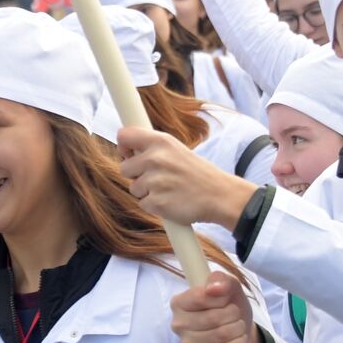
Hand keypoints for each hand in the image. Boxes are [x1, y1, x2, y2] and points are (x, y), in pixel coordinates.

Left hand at [118, 124, 255, 229]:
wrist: (220, 196)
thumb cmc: (197, 173)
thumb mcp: (177, 149)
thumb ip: (152, 148)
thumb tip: (125, 150)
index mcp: (161, 142)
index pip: (124, 136)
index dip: (123, 146)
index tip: (128, 153)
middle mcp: (155, 159)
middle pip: (124, 168)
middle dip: (136, 175)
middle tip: (157, 178)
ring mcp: (155, 181)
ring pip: (133, 188)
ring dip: (146, 192)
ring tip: (168, 189)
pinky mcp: (156, 202)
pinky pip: (143, 204)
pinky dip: (154, 206)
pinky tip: (171, 201)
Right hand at [170, 271, 261, 342]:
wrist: (239, 333)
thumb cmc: (229, 307)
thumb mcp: (229, 287)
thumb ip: (221, 280)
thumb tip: (214, 287)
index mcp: (179, 302)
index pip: (199, 297)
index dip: (220, 297)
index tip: (227, 298)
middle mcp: (178, 324)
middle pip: (213, 317)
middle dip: (233, 314)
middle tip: (235, 314)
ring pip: (221, 334)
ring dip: (238, 328)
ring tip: (237, 326)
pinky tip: (237, 340)